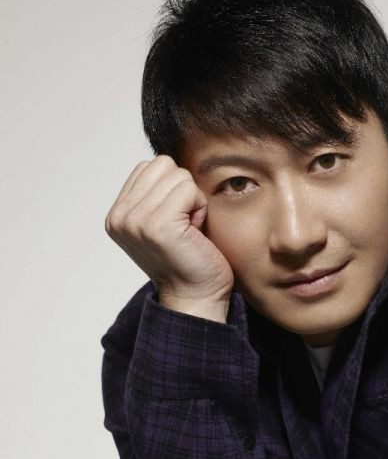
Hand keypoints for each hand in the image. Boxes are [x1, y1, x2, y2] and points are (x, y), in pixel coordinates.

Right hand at [105, 156, 233, 318]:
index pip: (150, 166)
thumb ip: (154, 194)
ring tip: (190, 230)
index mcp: (117, 215)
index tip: (177, 222)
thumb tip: (166, 161)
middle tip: (186, 226)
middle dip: (183, 191)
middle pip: (163, 164)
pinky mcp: (156, 225)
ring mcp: (134, 220)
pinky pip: (189, 189)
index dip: (173, 189)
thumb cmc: (190, 259)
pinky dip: (200, 208)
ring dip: (193, 200)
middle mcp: (119, 216)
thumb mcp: (162, 222)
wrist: (196, 297)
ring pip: (178, 175)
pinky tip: (195, 233)